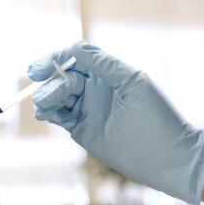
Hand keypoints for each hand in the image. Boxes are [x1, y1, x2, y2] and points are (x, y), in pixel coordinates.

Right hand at [28, 41, 203, 204]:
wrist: (165, 157)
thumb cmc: (156, 117)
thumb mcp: (132, 82)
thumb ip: (103, 63)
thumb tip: (75, 47)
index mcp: (108, 74)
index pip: (75, 58)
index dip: (55, 60)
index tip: (38, 68)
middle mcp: (95, 88)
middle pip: (62, 77)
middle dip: (50, 83)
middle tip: (45, 97)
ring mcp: (87, 108)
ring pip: (57, 95)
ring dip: (46, 98)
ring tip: (44, 108)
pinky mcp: (81, 128)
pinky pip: (58, 115)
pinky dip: (48, 112)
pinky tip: (45, 114)